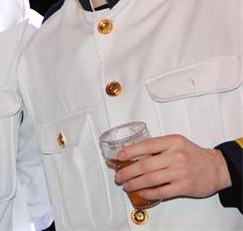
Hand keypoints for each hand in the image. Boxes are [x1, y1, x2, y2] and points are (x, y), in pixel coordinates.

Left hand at [113, 134, 231, 200]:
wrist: (217, 168)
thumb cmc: (192, 155)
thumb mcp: (177, 143)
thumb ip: (159, 147)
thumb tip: (133, 153)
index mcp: (173, 142)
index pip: (147, 145)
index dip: (131, 151)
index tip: (119, 156)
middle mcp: (176, 156)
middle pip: (146, 165)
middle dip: (128, 172)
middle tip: (119, 176)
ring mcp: (181, 172)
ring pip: (151, 179)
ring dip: (135, 183)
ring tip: (127, 185)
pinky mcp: (185, 186)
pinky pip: (162, 191)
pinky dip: (149, 193)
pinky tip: (141, 193)